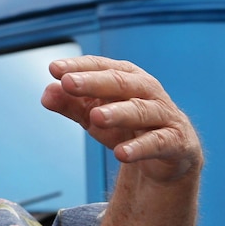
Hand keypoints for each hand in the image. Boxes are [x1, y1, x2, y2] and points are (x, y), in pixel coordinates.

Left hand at [40, 55, 202, 184]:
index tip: (54, 69)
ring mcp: (165, 116)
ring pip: (141, 110)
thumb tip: (47, 93)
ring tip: (95, 117)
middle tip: (68, 83)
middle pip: (121, 83)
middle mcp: (148, 91)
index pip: (102, 67)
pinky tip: (121, 154)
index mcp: (127, 78)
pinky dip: (140, 147)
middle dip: (94, 82)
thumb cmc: (125, 128)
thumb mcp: (93, 116)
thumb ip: (70, 105)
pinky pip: (159, 143)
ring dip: (118, 113)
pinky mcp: (178, 143)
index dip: (79, 66)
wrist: (166, 159)